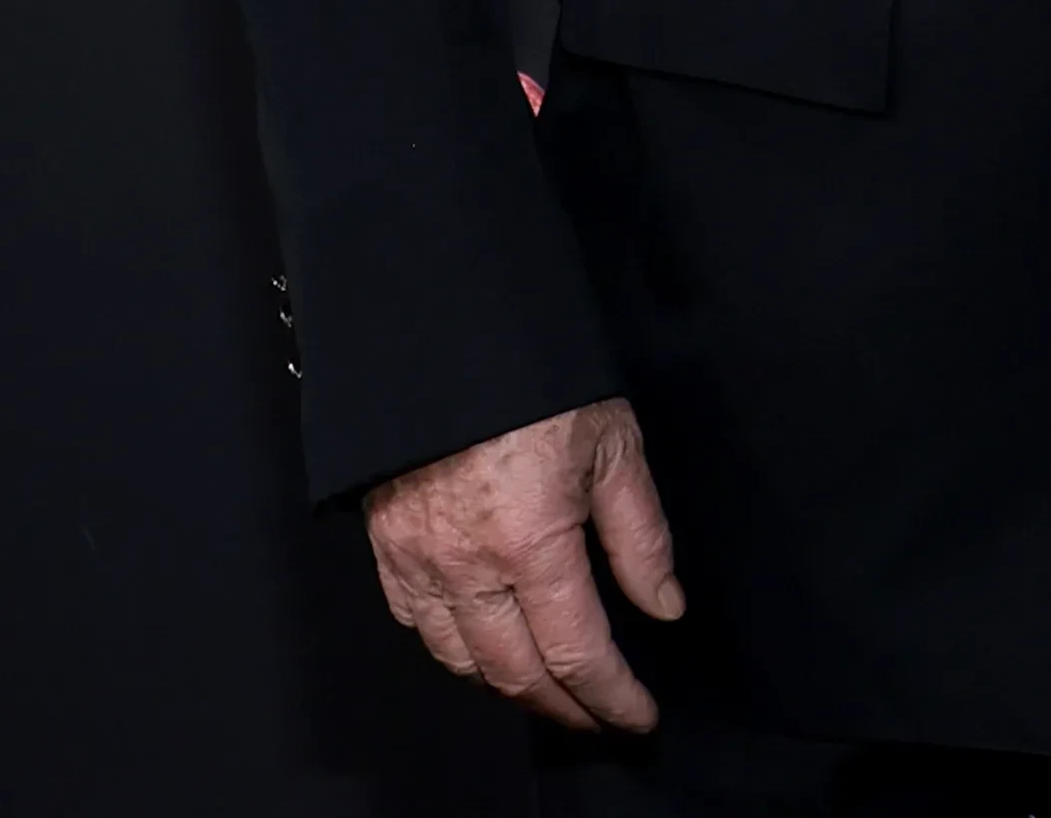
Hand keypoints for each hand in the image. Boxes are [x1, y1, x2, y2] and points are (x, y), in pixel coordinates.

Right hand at [362, 396, 685, 732]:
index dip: (612, 696)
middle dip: (564, 708)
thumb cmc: (540, 381)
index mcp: (531, 544)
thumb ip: (640, 537)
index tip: (641, 716)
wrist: (443, 334)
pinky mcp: (385, 548)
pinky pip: (416, 625)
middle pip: (515, 674)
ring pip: (460, 661)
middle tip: (600, 716)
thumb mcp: (614, 446)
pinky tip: (484, 647)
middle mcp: (467, 568)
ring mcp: (417, 562)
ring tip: (550, 692)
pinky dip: (454, 652)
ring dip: (509, 688)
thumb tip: (665, 607)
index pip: (577, 653)